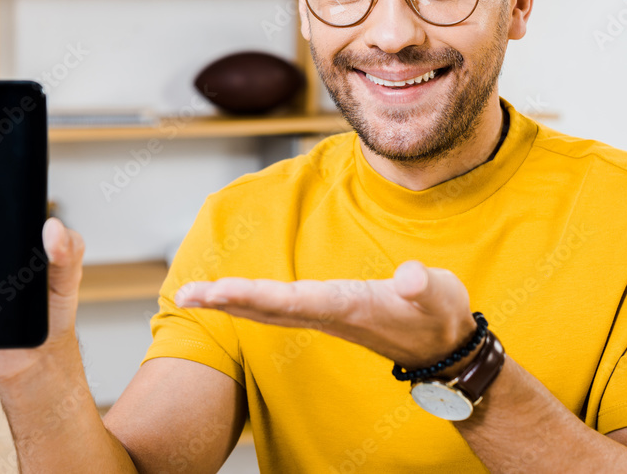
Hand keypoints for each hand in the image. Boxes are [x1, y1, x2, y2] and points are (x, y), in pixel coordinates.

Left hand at [175, 261, 477, 371]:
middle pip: (265, 309)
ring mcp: (323, 315)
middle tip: (184, 295)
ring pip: (265, 310)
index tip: (219, 290)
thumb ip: (423, 286)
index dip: (253, 295)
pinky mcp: (325, 312)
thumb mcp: (438, 293)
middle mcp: (327, 313)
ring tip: (190, 295)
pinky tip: (227, 296)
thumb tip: (411, 278)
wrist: (442, 348)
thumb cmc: (438, 313)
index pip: (291, 300)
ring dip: (227, 302)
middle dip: (224, 301)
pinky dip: (247, 301)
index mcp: (346, 305)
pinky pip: (275, 308)